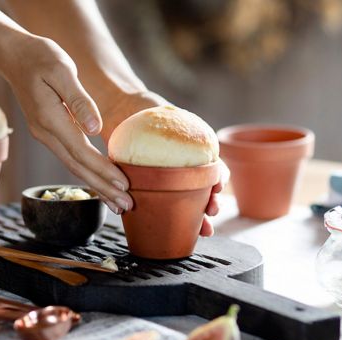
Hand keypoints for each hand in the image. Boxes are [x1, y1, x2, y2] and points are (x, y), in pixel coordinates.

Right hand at [0, 34, 132, 213]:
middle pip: (79, 168)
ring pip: (75, 169)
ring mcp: (47, 137)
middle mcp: (47, 134)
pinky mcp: (51, 135)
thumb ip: (79, 101)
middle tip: (127, 205)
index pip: (82, 152)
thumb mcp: (62, 70)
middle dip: (104, 188)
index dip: (104, 170)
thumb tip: (95, 129)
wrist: (16, 57)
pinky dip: (89, 175)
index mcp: (51, 119)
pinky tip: (101, 184)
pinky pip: (72, 160)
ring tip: (118, 204)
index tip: (125, 184)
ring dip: (98, 188)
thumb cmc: (40, 58)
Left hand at [98, 90, 228, 235]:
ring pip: (188, 203)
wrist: (122, 113)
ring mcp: (168, 181)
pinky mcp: (151, 188)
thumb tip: (162, 121)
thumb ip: (165, 117)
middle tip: (212, 211)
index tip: (217, 186)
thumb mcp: (158, 109)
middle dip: (211, 204)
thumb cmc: (144, 109)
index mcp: (193, 152)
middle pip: (204, 190)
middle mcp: (183, 169)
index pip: (213, 167)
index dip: (219, 178)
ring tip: (203, 230)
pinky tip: (176, 229)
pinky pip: (162, 206)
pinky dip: (172, 219)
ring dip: (199, 218)